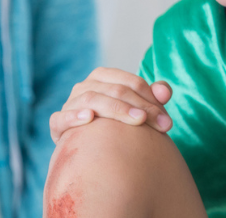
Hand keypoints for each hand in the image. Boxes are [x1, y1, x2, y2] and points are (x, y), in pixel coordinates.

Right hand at [49, 68, 172, 142]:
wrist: (87, 147)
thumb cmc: (116, 125)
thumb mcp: (136, 110)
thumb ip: (153, 98)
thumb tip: (166, 92)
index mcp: (103, 77)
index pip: (130, 82)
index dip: (151, 99)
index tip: (167, 120)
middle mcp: (84, 87)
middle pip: (115, 90)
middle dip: (141, 107)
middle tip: (162, 126)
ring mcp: (70, 104)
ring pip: (92, 99)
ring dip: (117, 109)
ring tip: (138, 121)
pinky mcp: (57, 124)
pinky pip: (61, 118)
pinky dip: (73, 116)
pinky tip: (89, 118)